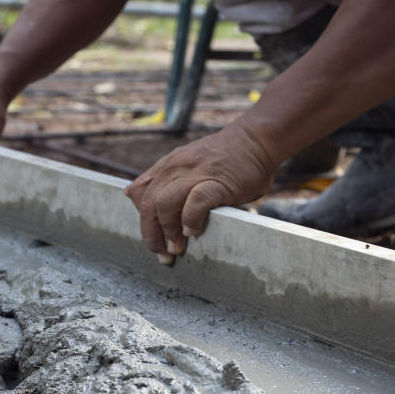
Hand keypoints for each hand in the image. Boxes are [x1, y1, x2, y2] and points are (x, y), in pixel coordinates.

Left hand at [124, 124, 276, 262]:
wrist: (256, 139)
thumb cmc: (226, 158)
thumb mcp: (190, 164)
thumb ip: (171, 182)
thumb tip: (151, 204)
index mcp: (167, 166)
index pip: (138, 194)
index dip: (143, 221)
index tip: (155, 240)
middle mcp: (175, 168)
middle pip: (147, 203)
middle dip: (151, 234)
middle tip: (163, 254)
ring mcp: (195, 173)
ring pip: (164, 203)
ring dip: (167, 231)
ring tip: (177, 248)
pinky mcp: (217, 181)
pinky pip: (195, 201)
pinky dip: (190, 219)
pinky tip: (194, 232)